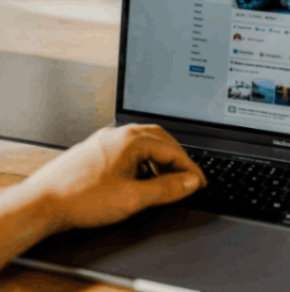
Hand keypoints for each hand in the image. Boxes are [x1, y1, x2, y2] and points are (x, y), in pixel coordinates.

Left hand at [22, 124, 206, 231]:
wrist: (41, 204)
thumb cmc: (81, 199)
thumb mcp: (134, 198)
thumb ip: (168, 189)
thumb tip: (190, 182)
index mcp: (131, 140)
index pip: (173, 150)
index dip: (190, 169)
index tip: (199, 183)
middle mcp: (118, 134)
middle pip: (160, 140)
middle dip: (177, 158)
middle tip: (188, 177)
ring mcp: (104, 141)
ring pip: (143, 144)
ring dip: (159, 160)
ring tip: (165, 181)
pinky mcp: (94, 151)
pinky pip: (127, 150)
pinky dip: (142, 162)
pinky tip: (139, 180)